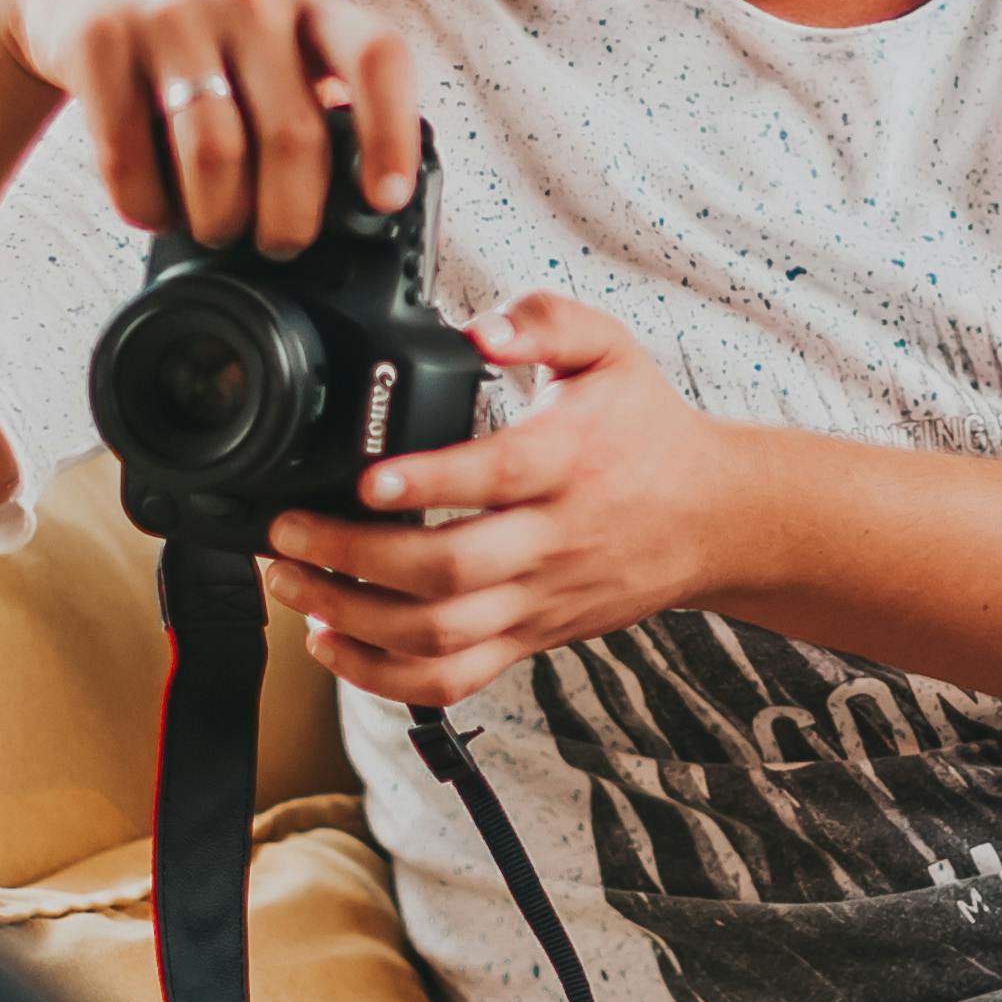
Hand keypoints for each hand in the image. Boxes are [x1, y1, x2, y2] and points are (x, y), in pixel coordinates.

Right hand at [0, 0, 429, 256]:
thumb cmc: (202, 21)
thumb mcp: (270, 33)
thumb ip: (312, 94)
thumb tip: (359, 196)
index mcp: (305, 4)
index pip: (374, 57)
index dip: (391, 133)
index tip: (385, 200)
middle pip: (292, 137)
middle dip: (289, 218)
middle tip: (278, 242)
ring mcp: (170, 16)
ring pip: (214, 156)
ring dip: (218, 219)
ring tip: (214, 227)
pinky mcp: (100, 41)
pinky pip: (130, 157)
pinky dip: (145, 206)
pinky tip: (151, 206)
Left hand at [262, 295, 763, 705]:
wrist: (714, 518)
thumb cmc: (647, 431)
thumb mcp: (610, 350)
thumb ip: (544, 319)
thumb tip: (479, 328)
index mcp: (568, 462)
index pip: (497, 478)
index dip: (427, 483)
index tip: (366, 477)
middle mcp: (552, 541)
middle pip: (448, 573)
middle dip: (352, 559)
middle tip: (287, 533)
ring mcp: (538, 600)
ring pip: (439, 635)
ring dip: (352, 618)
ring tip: (291, 583)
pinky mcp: (529, 639)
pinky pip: (452, 681)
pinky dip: (382, 676)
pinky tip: (332, 644)